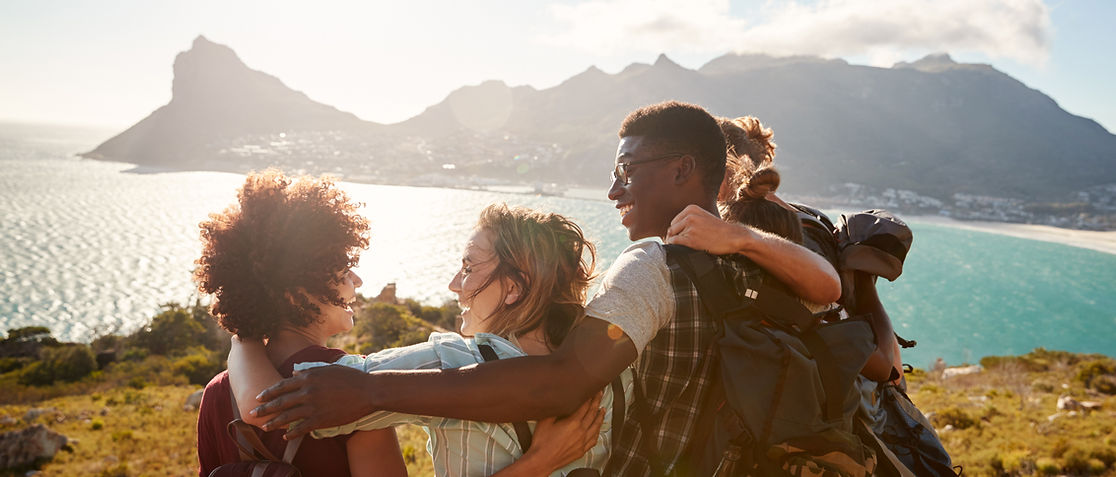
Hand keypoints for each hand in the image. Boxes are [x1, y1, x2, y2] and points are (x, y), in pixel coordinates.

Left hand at [251, 364, 374, 438]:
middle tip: (252, 413)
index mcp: (308, 377)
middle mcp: (307, 391)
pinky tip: (285, 436)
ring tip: (264, 426)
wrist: (368, 391)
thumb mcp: (328, 369)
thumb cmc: (350, 377)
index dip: (268, 392)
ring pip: (287, 416)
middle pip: (280, 402)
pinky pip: (301, 428)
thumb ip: (309, 371)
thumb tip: (294, 374)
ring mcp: (313, 406)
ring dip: (274, 422)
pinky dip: (291, 433)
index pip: (281, 385)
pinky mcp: (320, 419)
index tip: (258, 397)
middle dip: (264, 408)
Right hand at [495, 392, 604, 475]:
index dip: (589, 396)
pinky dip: (597, 432)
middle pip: (592, 413)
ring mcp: (582, 441)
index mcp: (573, 422)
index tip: (592, 390)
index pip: (585, 406)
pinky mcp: (582, 450)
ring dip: (600, 416)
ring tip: (603, 409)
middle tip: (600, 394)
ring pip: (596, 426)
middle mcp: (580, 431)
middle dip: (597, 402)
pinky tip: (598, 429)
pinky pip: (594, 439)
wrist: (542, 460)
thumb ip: (554, 409)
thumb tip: (559, 400)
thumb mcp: (545, 421)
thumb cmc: (542, 443)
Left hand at [665, 204, 753, 254]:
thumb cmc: (718, 230)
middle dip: (676, 237)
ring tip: (689, 246)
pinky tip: (685, 249)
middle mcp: (689, 216)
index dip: (677, 231)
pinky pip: (674, 243)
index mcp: (691, 209)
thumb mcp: (703, 217)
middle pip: (672, 229)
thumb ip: (689, 220)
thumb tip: (670, 232)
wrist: (733, 236)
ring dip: (678, 243)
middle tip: (685, 244)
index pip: (675, 221)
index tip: (684, 237)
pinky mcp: (690, 239)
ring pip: (673, 236)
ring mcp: (690, 227)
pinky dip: (676, 247)